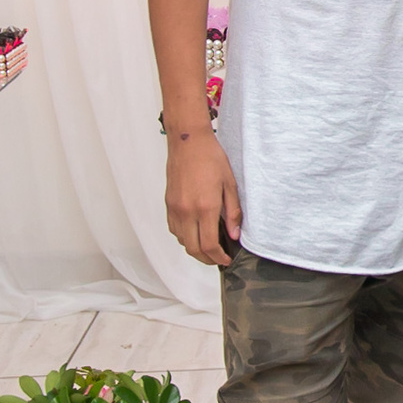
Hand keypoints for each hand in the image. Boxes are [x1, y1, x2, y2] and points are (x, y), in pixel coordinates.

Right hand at [165, 128, 242, 265]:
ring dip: (195, 249)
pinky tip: (195, 232)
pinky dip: (184, 237)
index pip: (209, 245)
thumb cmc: (211, 158)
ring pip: (182, 241)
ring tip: (209, 247)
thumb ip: (232, 212)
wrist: (188, 142)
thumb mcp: (230, 185)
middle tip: (218, 259)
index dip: (218, 258)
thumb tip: (234, 235)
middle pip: (193, 249)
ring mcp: (175, 209)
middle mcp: (187, 211)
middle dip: (207, 259)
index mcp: (205, 207)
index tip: (226, 260)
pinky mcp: (168, 204)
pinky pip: (174, 229)